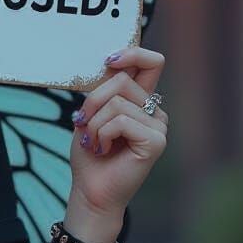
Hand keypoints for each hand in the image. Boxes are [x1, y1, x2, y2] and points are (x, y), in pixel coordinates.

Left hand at [68, 45, 168, 217]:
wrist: (90, 189)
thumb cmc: (90, 153)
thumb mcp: (91, 114)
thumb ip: (103, 91)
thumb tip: (111, 64)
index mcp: (140, 101)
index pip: (151, 63)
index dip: (133, 53)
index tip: (109, 60)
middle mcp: (154, 111)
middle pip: (122, 80)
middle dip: (93, 100)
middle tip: (84, 124)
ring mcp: (158, 126)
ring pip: (116, 103)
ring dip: (94, 124)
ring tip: (95, 143)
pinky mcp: (156, 141)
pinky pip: (121, 121)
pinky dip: (102, 134)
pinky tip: (103, 149)